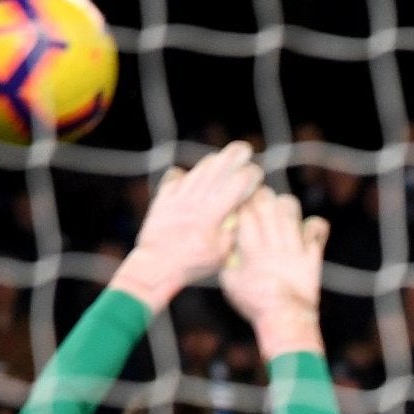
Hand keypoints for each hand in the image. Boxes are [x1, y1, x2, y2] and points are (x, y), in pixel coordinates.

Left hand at [112, 142, 263, 309]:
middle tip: (244, 147)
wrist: (155, 266)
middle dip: (231, 158)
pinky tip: (184, 172)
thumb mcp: (220, 256)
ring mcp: (176, 199)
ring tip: (220, 156)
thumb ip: (231, 234)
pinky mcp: (162, 202)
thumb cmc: (191, 265)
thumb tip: (241, 217)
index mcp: (211, 216)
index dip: (247, 177)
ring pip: (196, 174)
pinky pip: (172, 182)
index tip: (257, 170)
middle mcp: (194, 202)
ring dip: (210, 163)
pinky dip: (180, 176)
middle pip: (215, 174)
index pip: (233, 189)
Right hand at [220, 185, 329, 355]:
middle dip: (262, 196)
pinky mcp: (312, 256)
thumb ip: (228, 258)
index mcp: (251, 250)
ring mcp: (294, 249)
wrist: (285, 320)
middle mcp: (273, 244)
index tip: (243, 201)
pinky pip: (317, 230)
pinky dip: (316, 225)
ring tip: (282, 211)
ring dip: (285, 205)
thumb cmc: (255, 304)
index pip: (245, 212)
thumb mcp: (231, 282)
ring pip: (290, 211)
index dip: (243, 201)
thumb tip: (227, 240)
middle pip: (267, 205)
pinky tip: (308, 229)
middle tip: (260, 200)